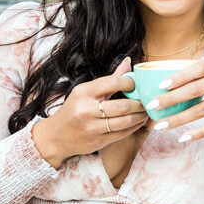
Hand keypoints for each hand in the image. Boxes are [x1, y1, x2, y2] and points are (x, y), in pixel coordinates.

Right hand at [32, 58, 147, 167]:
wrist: (56, 137)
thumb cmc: (74, 110)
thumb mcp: (85, 91)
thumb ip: (109, 79)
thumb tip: (128, 62)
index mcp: (83, 92)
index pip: (113, 82)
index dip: (130, 83)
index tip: (137, 84)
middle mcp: (86, 110)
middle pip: (122, 105)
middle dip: (140, 103)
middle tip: (147, 99)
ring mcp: (92, 127)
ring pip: (125, 121)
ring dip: (141, 115)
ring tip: (146, 110)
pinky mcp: (98, 141)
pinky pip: (123, 133)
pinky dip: (135, 126)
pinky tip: (140, 121)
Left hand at [144, 54, 203, 142]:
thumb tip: (174, 73)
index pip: (197, 69)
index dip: (179, 77)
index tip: (161, 85)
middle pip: (195, 90)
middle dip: (171, 99)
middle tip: (152, 106)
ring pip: (201, 110)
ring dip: (179, 119)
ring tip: (161, 125)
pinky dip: (199, 132)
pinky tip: (184, 138)